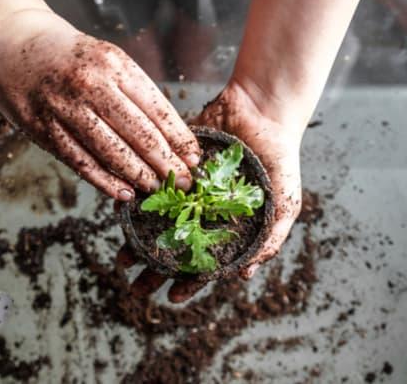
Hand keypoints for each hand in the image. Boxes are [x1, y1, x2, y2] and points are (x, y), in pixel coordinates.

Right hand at [0, 10, 199, 199]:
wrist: (11, 40)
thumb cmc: (67, 53)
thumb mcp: (107, 58)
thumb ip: (133, 92)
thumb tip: (167, 135)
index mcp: (115, 64)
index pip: (157, 109)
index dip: (179, 138)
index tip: (194, 158)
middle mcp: (91, 85)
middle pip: (139, 134)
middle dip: (166, 163)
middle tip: (184, 182)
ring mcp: (65, 108)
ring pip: (111, 152)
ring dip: (139, 176)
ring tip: (158, 189)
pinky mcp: (43, 129)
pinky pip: (80, 162)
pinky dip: (105, 181)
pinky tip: (123, 192)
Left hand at [121, 81, 302, 302]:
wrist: (264, 110)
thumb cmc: (281, 158)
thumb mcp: (286, 203)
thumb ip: (271, 239)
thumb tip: (245, 274)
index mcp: (227, 226)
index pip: (205, 262)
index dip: (189, 282)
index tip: (171, 297)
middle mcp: (202, 212)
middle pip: (174, 247)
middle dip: (153, 267)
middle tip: (134, 282)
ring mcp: (185, 190)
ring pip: (156, 221)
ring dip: (137, 240)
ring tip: (121, 256)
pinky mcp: (172, 165)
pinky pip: (149, 185)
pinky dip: (134, 199)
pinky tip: (121, 212)